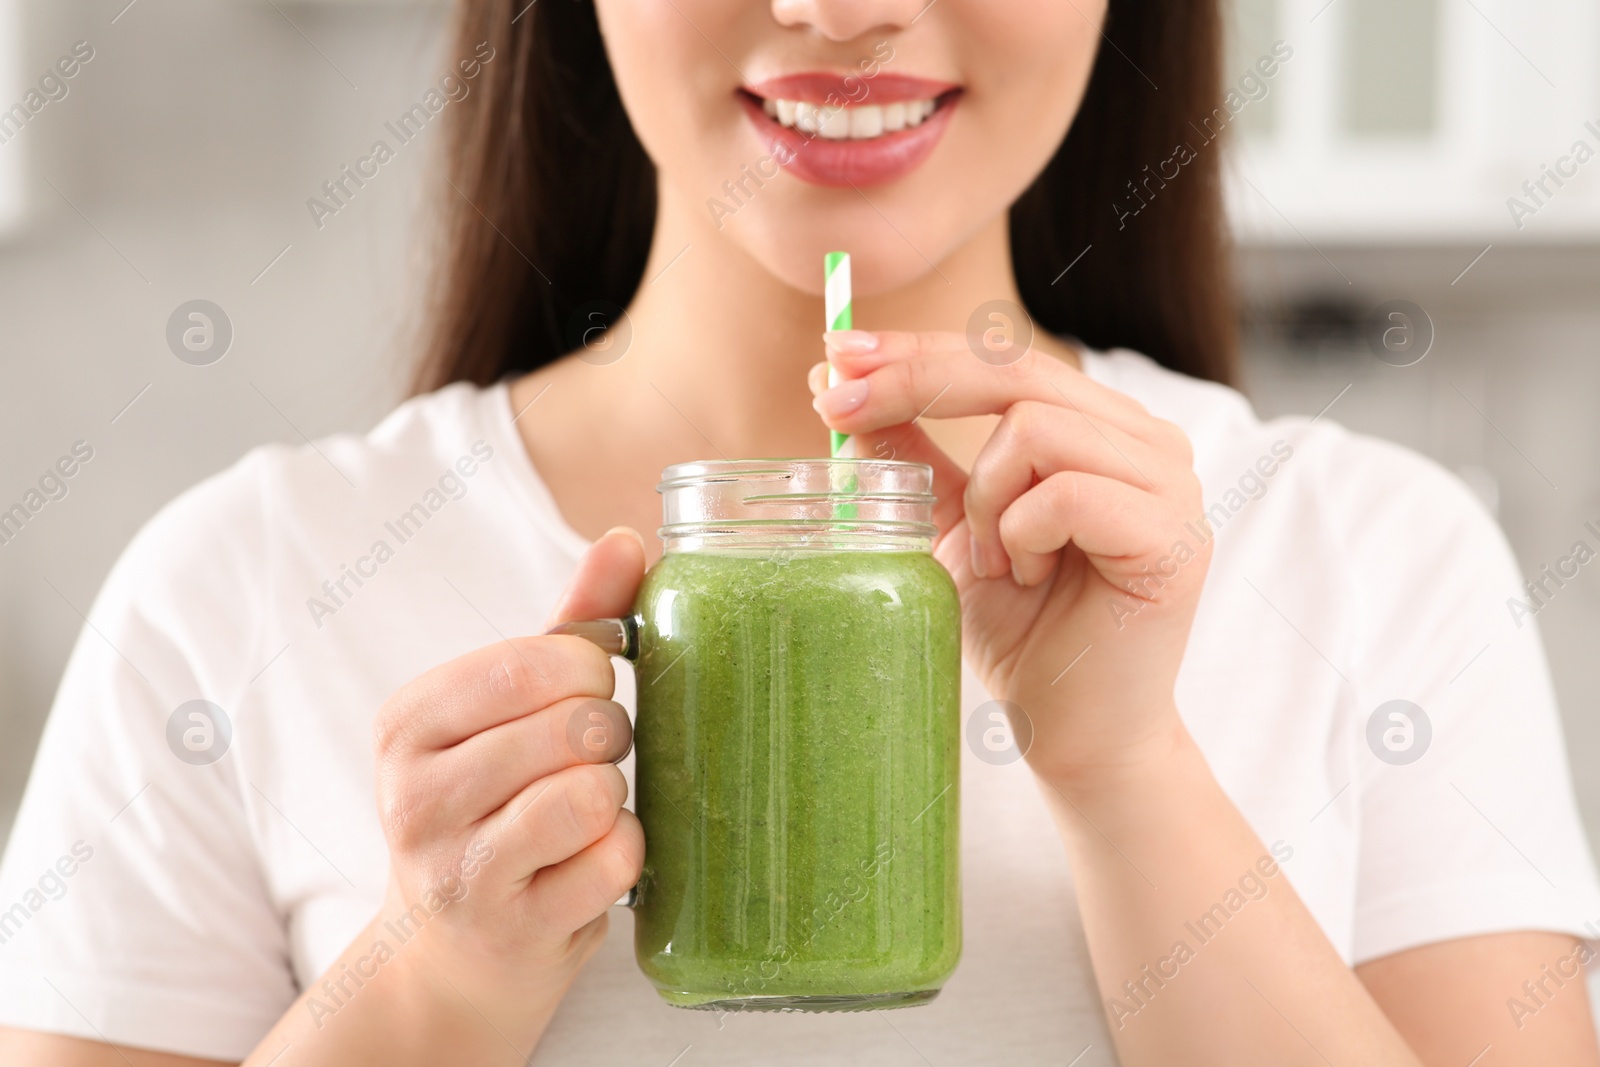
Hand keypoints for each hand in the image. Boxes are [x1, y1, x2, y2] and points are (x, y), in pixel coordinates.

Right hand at [368, 528, 647, 1042]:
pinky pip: (614, 861)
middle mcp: (415, 798)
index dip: (590, 669)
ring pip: (592, 794)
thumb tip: (627, 538)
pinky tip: (588, 863)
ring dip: (614, 796)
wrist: (454, 953)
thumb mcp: (512, 708)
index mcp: (408, 723)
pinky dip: (625, 855)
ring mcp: (458, 873)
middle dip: (608, 733)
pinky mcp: (512, 930)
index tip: (587, 688)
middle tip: (588, 757)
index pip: (530, 664)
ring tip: (584, 810)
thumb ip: (572, 621)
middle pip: (572, 727)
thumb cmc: (497, 802)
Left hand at [810, 331, 1208, 787]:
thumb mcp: (946, 528)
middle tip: (837, 412)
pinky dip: (1023, 534)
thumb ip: (908, 455)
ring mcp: (1168, 483)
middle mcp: (1144, 440)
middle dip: (914, 383)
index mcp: (1097, 426)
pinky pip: (1066, 493)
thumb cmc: (1020, 632)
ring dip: (984, 500)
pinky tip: (1029, 578)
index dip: (915, 350)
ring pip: (1035, 429)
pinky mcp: (1173, 535)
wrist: (1073, 732)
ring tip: (992, 563)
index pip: (1000, 357)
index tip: (835, 355)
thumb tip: (833, 383)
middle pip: (1015, 369)